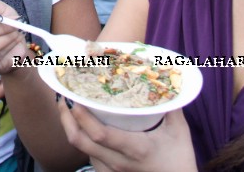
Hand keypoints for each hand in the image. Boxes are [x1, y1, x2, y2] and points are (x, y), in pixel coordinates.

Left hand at [58, 99, 197, 171]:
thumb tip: (165, 80)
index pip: (100, 134)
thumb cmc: (180, 159)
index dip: (82, 117)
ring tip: (70, 110)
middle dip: (66, 120)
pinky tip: (84, 128)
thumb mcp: (179, 131)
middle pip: (81, 142)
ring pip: (83, 150)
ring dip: (72, 130)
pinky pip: (90, 157)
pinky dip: (83, 141)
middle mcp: (119, 161)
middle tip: (63, 101)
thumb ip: (172, 106)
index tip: (75, 99)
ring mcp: (113, 170)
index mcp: (135, 148)